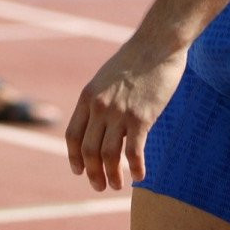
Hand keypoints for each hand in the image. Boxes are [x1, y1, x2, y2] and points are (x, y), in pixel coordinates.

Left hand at [66, 37, 185, 191]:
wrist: (157, 43)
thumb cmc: (135, 60)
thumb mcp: (106, 78)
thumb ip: (99, 100)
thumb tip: (100, 123)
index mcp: (87, 97)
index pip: (72, 136)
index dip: (74, 158)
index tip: (80, 171)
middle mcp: (99, 107)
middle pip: (88, 151)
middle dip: (93, 174)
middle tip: (100, 186)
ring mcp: (119, 113)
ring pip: (109, 156)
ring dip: (112, 176)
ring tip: (117, 185)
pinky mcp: (141, 117)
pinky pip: (134, 151)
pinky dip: (135, 168)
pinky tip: (140, 176)